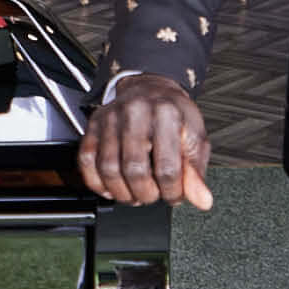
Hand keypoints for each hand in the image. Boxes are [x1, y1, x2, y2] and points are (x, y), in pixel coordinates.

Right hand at [78, 73, 213, 208]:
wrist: (150, 88)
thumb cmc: (173, 114)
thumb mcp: (195, 137)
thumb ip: (196, 171)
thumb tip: (202, 200)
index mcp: (167, 114)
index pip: (168, 168)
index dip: (172, 192)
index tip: (175, 196)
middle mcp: (136, 112)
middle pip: (135, 170)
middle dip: (146, 194)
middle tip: (153, 196)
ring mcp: (111, 118)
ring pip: (108, 168)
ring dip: (122, 192)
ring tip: (134, 195)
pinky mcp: (93, 124)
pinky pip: (86, 160)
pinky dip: (96, 182)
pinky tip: (111, 187)